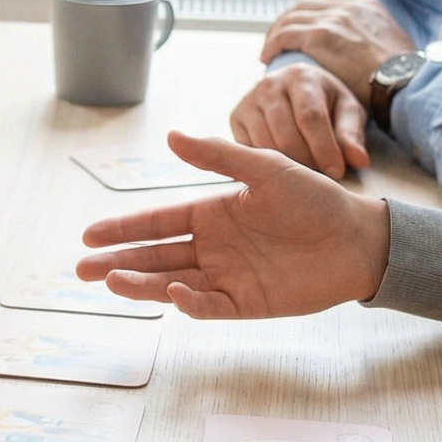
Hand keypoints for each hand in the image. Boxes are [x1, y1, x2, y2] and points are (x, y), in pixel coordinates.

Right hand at [76, 132, 389, 319]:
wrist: (360, 239)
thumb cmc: (315, 199)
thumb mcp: (266, 168)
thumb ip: (220, 156)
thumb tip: (172, 135)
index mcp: (211, 213)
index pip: (157, 222)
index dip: (123, 228)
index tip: (90, 234)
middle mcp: (212, 247)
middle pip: (154, 256)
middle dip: (117, 261)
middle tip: (81, 269)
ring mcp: (227, 277)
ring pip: (172, 283)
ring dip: (141, 284)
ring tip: (110, 283)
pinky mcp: (247, 304)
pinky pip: (210, 306)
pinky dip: (190, 302)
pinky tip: (174, 293)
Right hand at [228, 59, 368, 178]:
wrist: (295, 88)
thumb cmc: (326, 102)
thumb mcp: (347, 111)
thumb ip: (352, 135)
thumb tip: (359, 160)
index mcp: (301, 77)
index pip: (310, 117)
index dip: (324, 148)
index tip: (336, 172)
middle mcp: (269, 84)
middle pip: (286, 134)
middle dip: (307, 161)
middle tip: (322, 176)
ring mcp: (248, 101)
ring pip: (265, 146)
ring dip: (287, 166)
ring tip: (305, 171)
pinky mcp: (235, 117)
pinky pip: (249, 151)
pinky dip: (266, 164)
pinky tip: (283, 166)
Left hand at [259, 0, 416, 98]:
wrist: (406, 83)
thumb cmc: (403, 77)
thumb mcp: (392, 45)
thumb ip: (374, 39)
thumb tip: (368, 52)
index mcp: (366, 4)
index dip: (307, 9)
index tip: (297, 23)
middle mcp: (348, 5)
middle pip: (304, 4)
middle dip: (287, 20)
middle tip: (276, 37)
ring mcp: (333, 18)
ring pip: (290, 18)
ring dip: (275, 33)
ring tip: (268, 50)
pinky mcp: (320, 36)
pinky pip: (284, 35)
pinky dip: (271, 44)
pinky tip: (266, 57)